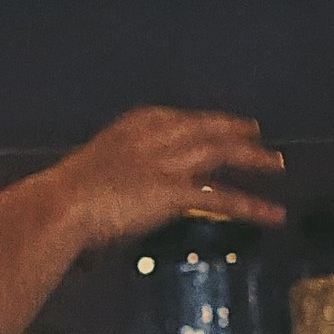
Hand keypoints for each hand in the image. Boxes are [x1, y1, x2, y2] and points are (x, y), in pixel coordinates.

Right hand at [0, 108, 283, 333]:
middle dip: (232, 129)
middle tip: (255, 133)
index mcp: (128, 128)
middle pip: (205, 128)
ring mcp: (166, 162)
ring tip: (277, 164)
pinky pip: (222, 198)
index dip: (201, 120)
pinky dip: (251, 206)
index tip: (215, 121)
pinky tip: (273, 215)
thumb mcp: (85, 180)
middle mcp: (152, 138)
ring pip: (221, 153)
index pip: (175, 118)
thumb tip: (104, 215)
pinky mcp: (175, 192)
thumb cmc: (58, 202)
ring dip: (253, 158)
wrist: (57, 207)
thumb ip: (104, 187)